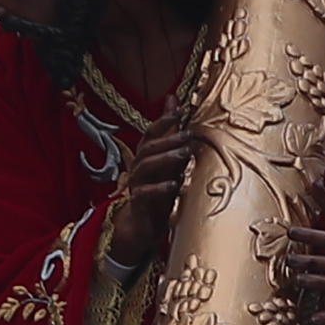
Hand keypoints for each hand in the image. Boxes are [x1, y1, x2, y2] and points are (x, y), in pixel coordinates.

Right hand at [104, 122, 189, 271]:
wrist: (144, 224)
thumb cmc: (159, 188)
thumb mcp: (167, 159)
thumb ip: (169, 132)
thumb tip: (173, 100)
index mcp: (145, 155)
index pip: (150, 132)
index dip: (163, 121)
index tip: (179, 110)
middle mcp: (138, 166)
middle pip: (148, 147)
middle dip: (168, 139)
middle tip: (188, 135)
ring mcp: (137, 184)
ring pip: (146, 166)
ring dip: (166, 158)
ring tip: (185, 154)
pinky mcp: (139, 202)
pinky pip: (146, 192)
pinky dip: (160, 187)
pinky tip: (175, 184)